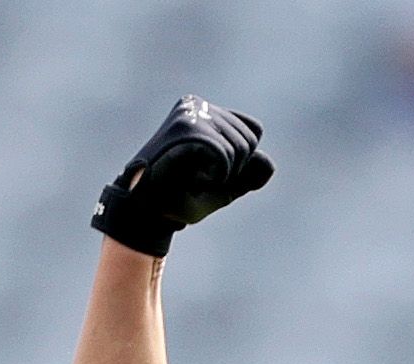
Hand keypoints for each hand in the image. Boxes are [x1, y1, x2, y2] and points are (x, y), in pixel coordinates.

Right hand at [94, 96, 270, 256]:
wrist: (145, 209)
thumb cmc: (180, 197)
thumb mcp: (224, 186)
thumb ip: (249, 174)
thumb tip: (269, 164)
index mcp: (204, 110)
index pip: (253, 130)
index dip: (242, 161)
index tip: (214, 173)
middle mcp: (197, 104)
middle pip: (250, 140)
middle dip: (235, 169)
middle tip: (201, 178)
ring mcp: (191, 112)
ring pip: (240, 147)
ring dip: (224, 174)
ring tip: (194, 177)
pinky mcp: (187, 127)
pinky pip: (226, 154)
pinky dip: (218, 174)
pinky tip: (196, 178)